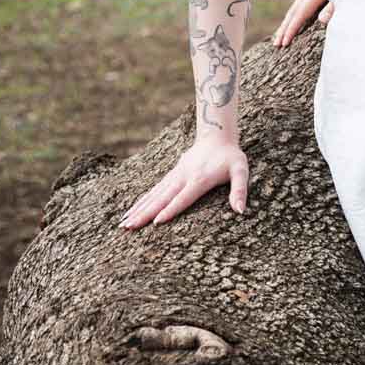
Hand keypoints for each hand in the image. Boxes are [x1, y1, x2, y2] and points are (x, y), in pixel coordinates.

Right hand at [120, 138, 248, 228]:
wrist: (216, 137)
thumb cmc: (231, 157)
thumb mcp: (241, 171)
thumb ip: (240, 190)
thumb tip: (240, 211)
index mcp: (199, 180)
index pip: (183, 198)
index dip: (170, 210)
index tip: (156, 222)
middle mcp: (182, 178)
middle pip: (161, 198)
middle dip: (144, 213)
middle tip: (128, 227)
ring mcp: (174, 176)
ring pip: (153, 195)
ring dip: (137, 209)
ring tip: (122, 223)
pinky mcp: (171, 176)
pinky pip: (154, 190)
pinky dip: (141, 201)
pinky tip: (130, 211)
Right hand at [273, 0, 333, 46]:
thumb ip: (335, 7)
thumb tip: (321, 21)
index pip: (301, 12)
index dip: (292, 28)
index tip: (284, 43)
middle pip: (294, 9)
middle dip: (285, 27)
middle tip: (276, 45)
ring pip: (297, 5)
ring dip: (288, 22)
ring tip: (281, 37)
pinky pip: (303, 2)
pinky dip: (296, 14)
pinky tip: (295, 22)